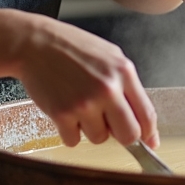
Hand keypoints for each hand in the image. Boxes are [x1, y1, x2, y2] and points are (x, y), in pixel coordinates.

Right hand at [15, 16, 157, 147]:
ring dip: (90, 128)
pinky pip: (73, 140)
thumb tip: (146, 125)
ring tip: (79, 104)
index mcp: (123, 71)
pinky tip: (65, 108)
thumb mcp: (109, 56)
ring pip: (99, 139)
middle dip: (121, 135)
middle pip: (129, 135)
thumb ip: (128, 87)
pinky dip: (69, 131)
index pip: (147, 115)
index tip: (148, 141)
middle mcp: (107, 88)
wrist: (35, 43)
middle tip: (108, 122)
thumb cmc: (72, 48)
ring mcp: (85, 102)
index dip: (149, 134)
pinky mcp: (62, 113)